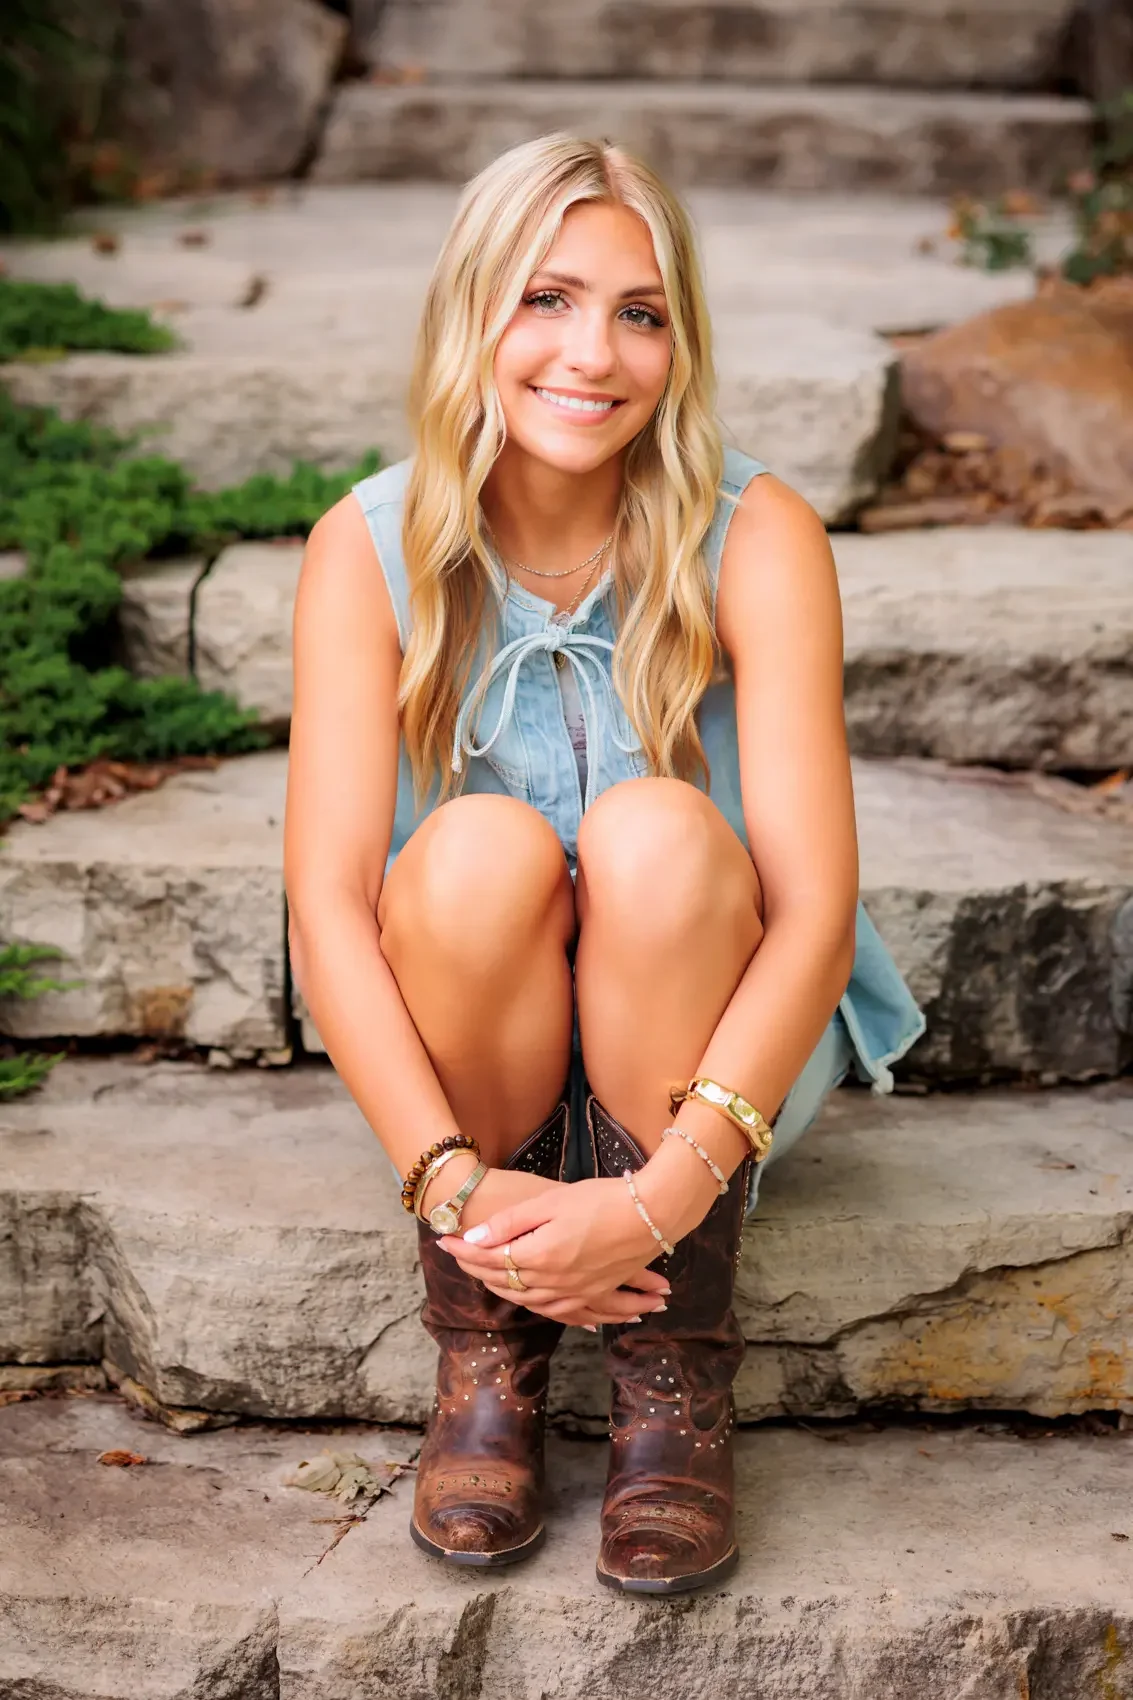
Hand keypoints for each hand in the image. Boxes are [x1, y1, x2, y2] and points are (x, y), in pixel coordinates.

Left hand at [437, 1177, 670, 1329]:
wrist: (651, 1213)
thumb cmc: (601, 1199)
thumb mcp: (550, 1203)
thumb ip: (512, 1223)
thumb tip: (476, 1238)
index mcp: (540, 1256)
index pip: (490, 1259)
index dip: (464, 1251)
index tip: (444, 1240)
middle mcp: (554, 1282)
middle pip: (506, 1282)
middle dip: (478, 1270)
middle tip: (459, 1258)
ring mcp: (576, 1292)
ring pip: (531, 1302)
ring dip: (505, 1292)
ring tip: (488, 1280)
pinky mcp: (595, 1293)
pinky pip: (564, 1314)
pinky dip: (542, 1311)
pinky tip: (539, 1308)